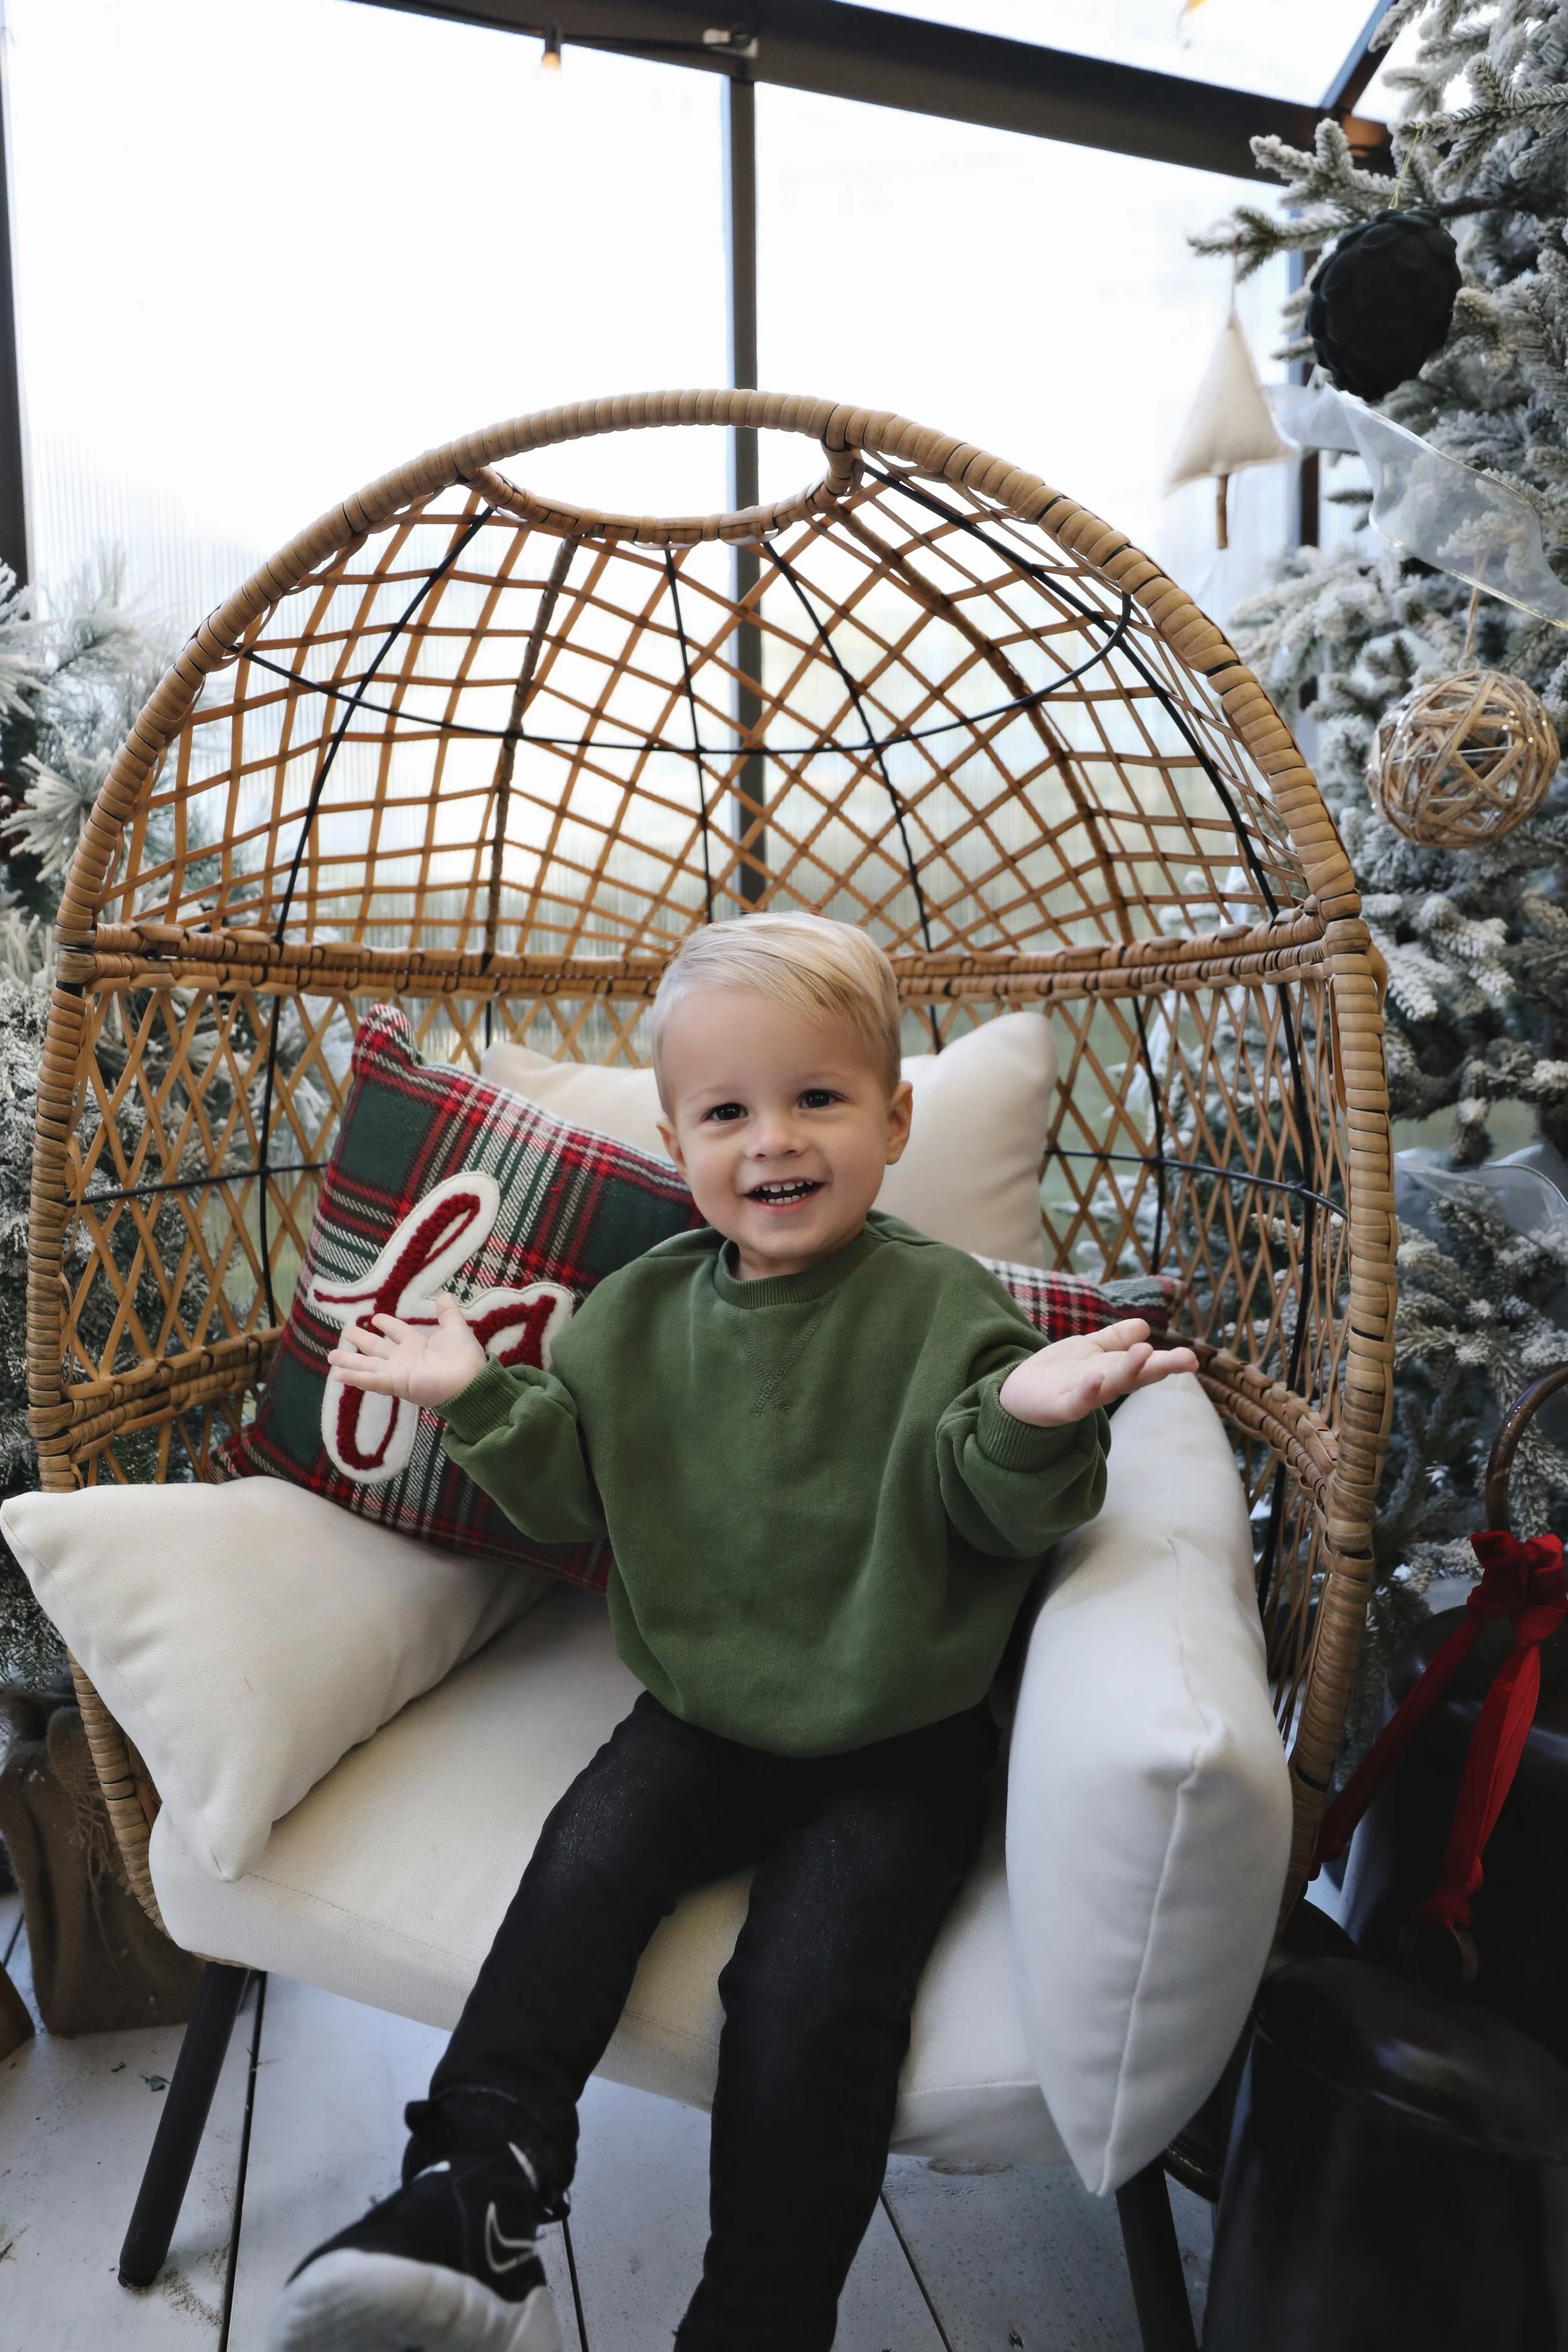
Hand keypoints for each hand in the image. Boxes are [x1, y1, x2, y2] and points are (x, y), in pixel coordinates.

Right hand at [327, 1293, 486, 1408]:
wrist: (469, 1381)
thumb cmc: (464, 1356)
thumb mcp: (456, 1329)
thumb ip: (448, 1313)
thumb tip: (444, 1295)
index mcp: (417, 1344)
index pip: (398, 1332)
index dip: (387, 1324)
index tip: (375, 1318)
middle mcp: (403, 1358)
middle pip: (377, 1347)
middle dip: (361, 1340)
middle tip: (346, 1332)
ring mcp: (397, 1372)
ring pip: (368, 1365)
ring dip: (349, 1361)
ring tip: (331, 1356)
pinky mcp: (396, 1384)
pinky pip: (372, 1381)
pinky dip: (356, 1378)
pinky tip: (339, 1375)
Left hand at [998, 1319, 1198, 1427]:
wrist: (1019, 1394)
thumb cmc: (1059, 1372)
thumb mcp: (1091, 1349)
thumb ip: (1115, 1339)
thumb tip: (1145, 1326)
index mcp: (1113, 1371)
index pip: (1145, 1365)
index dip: (1169, 1362)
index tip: (1193, 1358)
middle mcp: (1105, 1385)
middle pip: (1136, 1376)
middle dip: (1161, 1367)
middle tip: (1188, 1359)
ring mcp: (1084, 1397)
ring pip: (1111, 1386)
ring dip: (1128, 1370)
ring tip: (1145, 1352)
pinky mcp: (1061, 1406)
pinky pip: (1077, 1401)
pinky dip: (1088, 1390)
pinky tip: (1096, 1377)